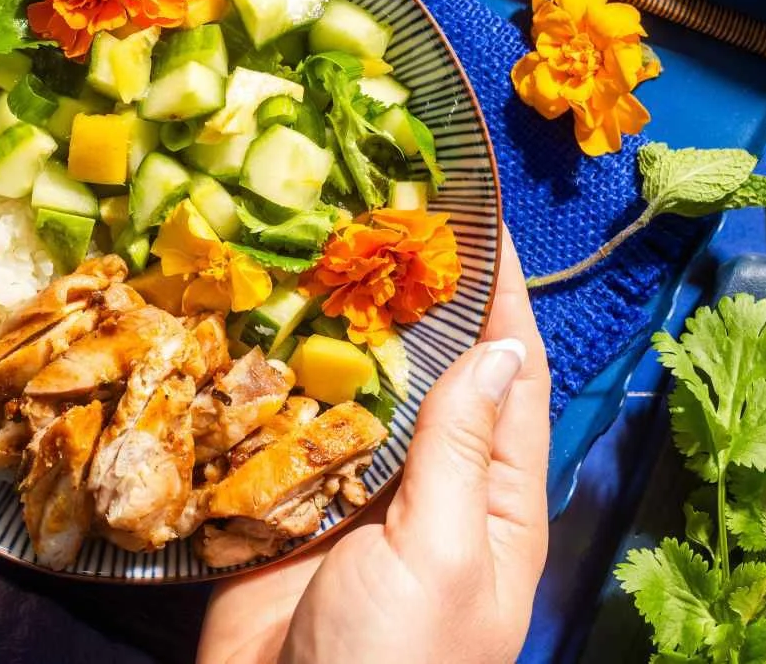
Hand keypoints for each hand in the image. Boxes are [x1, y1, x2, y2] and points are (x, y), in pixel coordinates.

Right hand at [198, 228, 549, 663]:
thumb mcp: (447, 554)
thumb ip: (464, 449)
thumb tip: (500, 346)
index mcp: (498, 505)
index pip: (512, 376)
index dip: (502, 295)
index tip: (485, 217)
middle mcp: (431, 491)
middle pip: (429, 373)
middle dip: (411, 299)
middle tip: (381, 210)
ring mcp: (356, 499)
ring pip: (353, 392)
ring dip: (335, 329)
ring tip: (316, 243)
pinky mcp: (284, 510)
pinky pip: (284, 431)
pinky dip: (271, 380)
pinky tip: (253, 321)